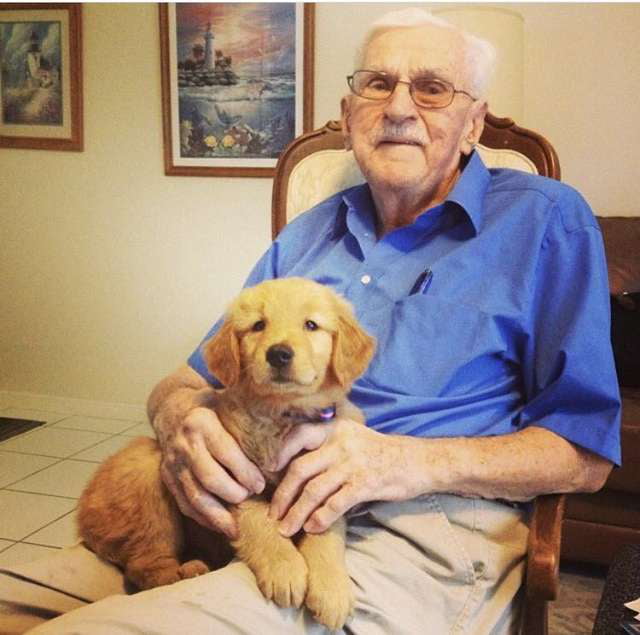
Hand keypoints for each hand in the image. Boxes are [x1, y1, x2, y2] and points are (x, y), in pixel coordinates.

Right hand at [154, 403, 264, 538]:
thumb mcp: (227, 403)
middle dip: (234, 494)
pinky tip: (220, 527)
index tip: (261, 484)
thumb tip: (288, 428)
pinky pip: (185, 505)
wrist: (173, 411)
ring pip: (196, 497)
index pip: (227, 453)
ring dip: (218, 516)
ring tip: (236, 529)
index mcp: (202, 423)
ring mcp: (173, 463)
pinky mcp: (167, 478)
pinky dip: (203, 519)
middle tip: (253, 498)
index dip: (246, 472)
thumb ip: (248, 418)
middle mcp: (185, 444)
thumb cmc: (212, 408)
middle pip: (211, 479)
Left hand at [269, 418, 418, 536]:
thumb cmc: (379, 452)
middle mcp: (340, 443)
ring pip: (313, 491)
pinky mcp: (365, 484)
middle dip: (282, 494)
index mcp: (335, 429)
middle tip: (273, 513)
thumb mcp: (352, 436)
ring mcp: (353, 464)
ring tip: (286, 528)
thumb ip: (327, 445)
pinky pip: (334, 504)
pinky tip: (312, 528)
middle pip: (300, 468)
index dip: (280, 452)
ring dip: (296, 513)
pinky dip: (320, 519)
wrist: (416, 460)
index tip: (268, 471)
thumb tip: (294, 467)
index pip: (299, 435)